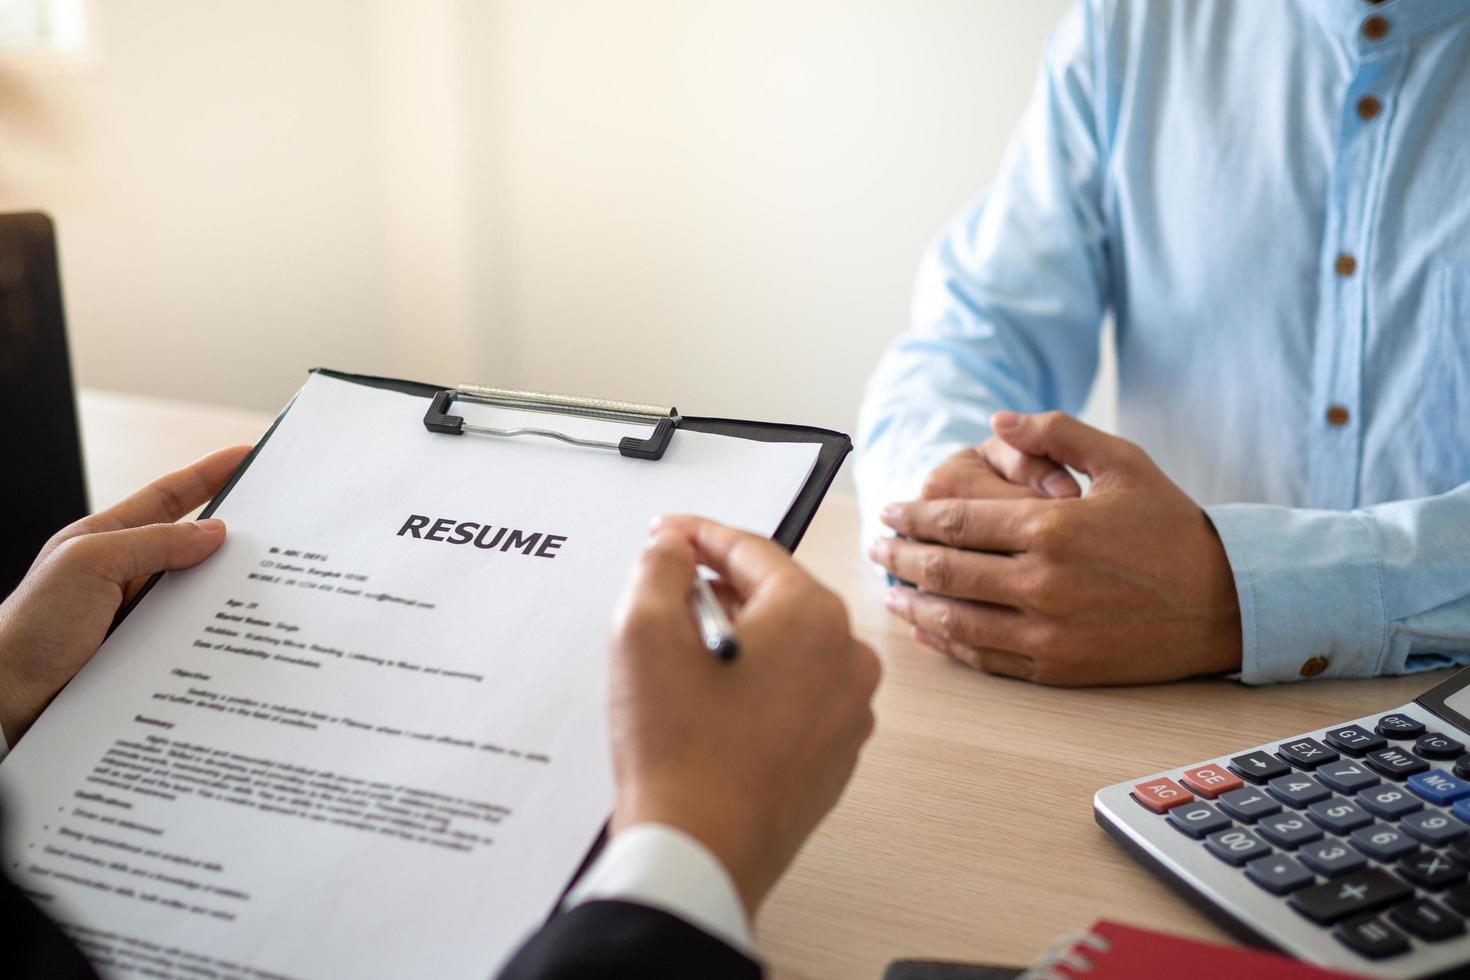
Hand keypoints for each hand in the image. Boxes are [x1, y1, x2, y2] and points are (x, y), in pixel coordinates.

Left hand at [0, 446, 250, 744]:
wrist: (7, 702)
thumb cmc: (30, 628)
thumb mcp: (90, 565)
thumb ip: (153, 543)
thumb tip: (213, 533)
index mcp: (106, 539)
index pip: (169, 497)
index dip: (208, 474)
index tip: (246, 457)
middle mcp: (125, 574)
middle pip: (192, 545)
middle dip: (234, 534)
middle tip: (278, 528)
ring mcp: (136, 613)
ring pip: (197, 592)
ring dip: (228, 590)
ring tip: (270, 585)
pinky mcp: (147, 652)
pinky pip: (192, 633)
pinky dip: (216, 632)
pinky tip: (240, 635)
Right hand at [608, 516, 880, 916]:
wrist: (700, 853)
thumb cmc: (679, 751)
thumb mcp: (644, 630)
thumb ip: (660, 566)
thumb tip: (675, 549)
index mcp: (814, 616)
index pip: (751, 550)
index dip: (698, 536)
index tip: (666, 534)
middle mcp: (848, 658)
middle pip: (776, 597)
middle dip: (719, 588)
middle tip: (667, 590)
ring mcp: (849, 712)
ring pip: (788, 647)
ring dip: (739, 638)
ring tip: (684, 652)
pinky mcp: (836, 755)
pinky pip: (796, 696)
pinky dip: (758, 685)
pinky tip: (712, 704)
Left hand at [870, 412, 1240, 684]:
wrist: (1227, 602)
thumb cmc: (1172, 527)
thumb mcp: (1122, 462)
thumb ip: (1056, 434)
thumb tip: (996, 421)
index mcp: (1051, 528)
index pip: (955, 522)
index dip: (912, 518)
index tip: (889, 513)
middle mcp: (1041, 582)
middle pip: (944, 570)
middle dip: (899, 557)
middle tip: (876, 547)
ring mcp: (1047, 631)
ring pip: (955, 620)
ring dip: (913, 604)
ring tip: (890, 591)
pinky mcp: (1057, 667)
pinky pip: (985, 658)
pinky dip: (948, 643)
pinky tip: (928, 631)